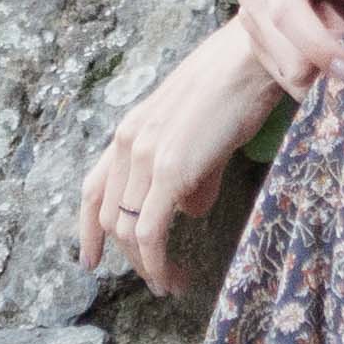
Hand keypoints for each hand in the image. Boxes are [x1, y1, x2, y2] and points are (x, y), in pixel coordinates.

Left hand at [78, 24, 283, 285]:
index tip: (89, 259)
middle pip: (109, 216)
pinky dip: (156, 263)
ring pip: (127, 230)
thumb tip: (190, 211)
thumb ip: (191, 174)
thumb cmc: (238, 89)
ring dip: (146, 265)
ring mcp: (146, 156)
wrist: (255, 59)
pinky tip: (170, 278)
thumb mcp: (201, 135)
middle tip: (158, 280)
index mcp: (131, 131)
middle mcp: (127, 142)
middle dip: (129, 257)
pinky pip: (150, 232)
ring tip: (170, 284)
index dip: (88, 228)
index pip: (93, 188)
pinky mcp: (171, 170)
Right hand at [234, 0, 343, 100]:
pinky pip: (288, 75)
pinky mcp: (260, 39)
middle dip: (327, 65)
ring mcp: (254, 19)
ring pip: (289, 71)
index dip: (317, 48)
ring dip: (324, 70)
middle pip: (287, 55)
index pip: (287, 15)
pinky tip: (335, 50)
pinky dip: (316, 73)